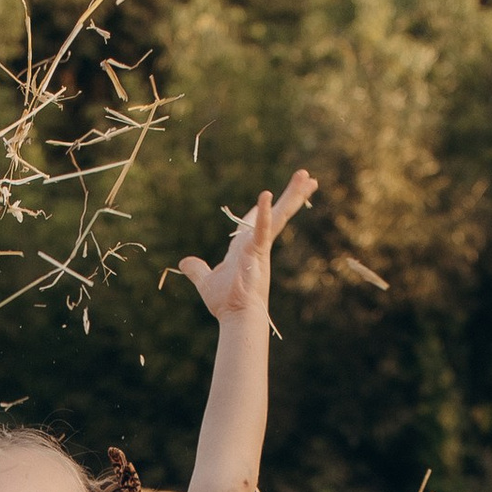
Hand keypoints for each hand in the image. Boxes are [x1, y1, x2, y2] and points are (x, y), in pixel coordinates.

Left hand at [176, 172, 316, 324]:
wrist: (235, 316)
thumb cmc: (226, 302)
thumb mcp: (207, 281)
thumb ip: (197, 270)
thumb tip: (185, 263)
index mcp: (247, 247)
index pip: (258, 221)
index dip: (264, 207)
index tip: (270, 193)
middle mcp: (259, 244)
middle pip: (278, 213)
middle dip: (292, 194)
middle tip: (307, 176)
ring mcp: (261, 247)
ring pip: (279, 215)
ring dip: (293, 195)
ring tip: (307, 175)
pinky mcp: (258, 252)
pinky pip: (263, 229)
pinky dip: (264, 213)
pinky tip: (266, 195)